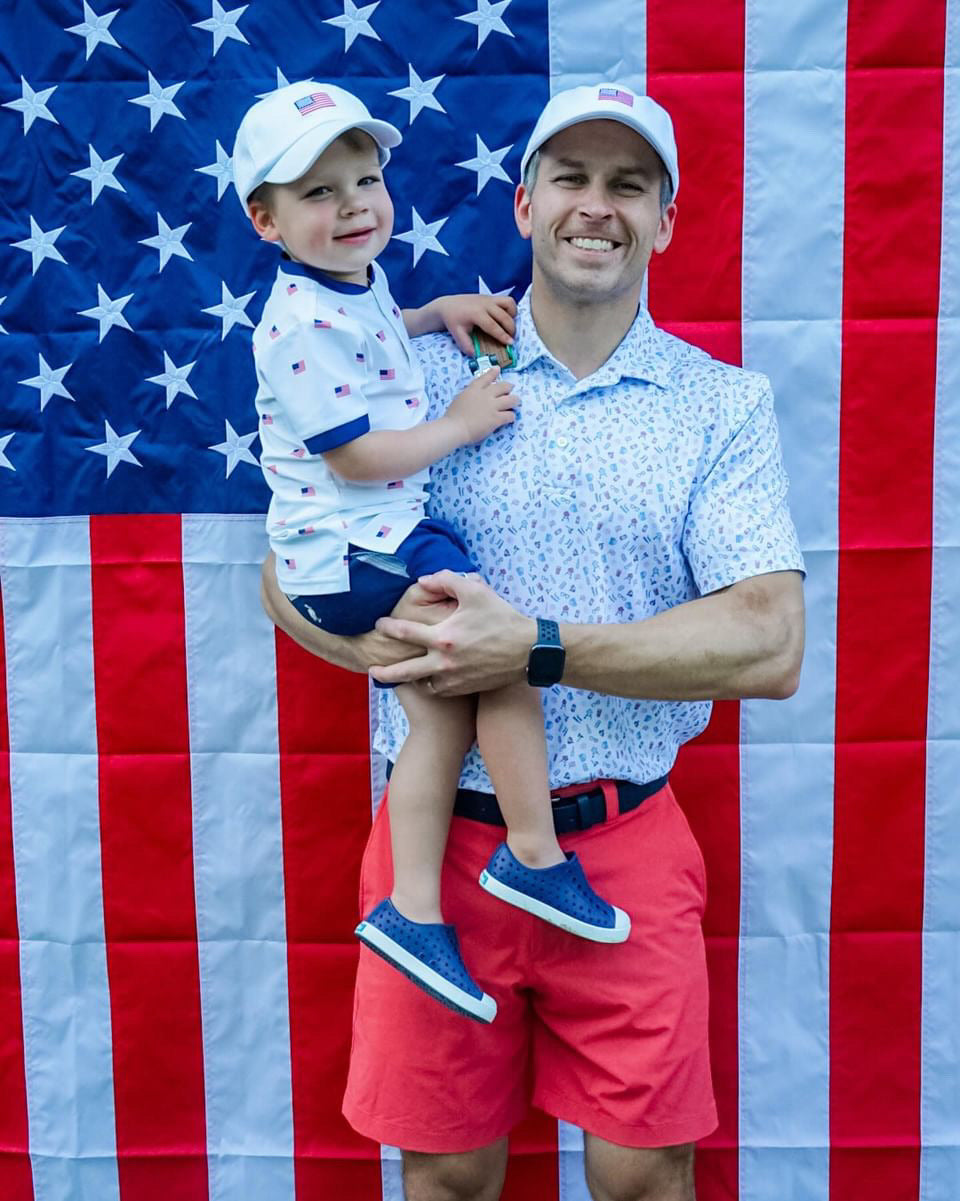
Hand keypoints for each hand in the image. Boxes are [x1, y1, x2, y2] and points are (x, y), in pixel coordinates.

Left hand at [370, 571, 535, 694]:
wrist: (528, 651)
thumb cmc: (502, 618)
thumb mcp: (476, 591)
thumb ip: (446, 580)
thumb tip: (423, 581)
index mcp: (443, 638)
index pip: (405, 633)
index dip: (388, 627)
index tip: (379, 625)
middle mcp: (444, 663)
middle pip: (404, 672)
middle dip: (384, 673)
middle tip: (372, 671)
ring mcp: (454, 679)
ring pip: (423, 684)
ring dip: (411, 680)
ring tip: (403, 676)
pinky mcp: (465, 689)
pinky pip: (440, 691)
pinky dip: (431, 685)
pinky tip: (429, 680)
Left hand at [431, 294, 516, 355]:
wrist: (448, 305)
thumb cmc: (453, 320)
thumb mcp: (457, 334)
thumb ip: (466, 345)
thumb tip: (475, 355)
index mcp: (476, 313)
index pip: (493, 326)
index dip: (503, 336)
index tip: (510, 343)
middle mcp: (485, 304)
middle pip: (504, 316)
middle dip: (511, 329)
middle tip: (511, 339)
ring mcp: (489, 298)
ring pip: (509, 304)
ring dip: (513, 316)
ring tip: (509, 327)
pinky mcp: (491, 296)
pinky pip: (507, 300)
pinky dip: (511, 309)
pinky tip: (506, 318)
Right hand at [445, 366, 517, 443]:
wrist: (455, 428)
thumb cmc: (453, 415)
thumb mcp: (460, 398)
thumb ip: (469, 394)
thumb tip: (474, 394)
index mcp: (474, 389)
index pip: (485, 377)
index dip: (493, 372)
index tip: (497, 368)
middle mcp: (485, 395)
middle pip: (503, 386)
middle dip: (509, 387)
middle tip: (511, 389)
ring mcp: (492, 406)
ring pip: (511, 400)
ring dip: (515, 400)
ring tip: (516, 403)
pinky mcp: (496, 418)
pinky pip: (509, 415)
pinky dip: (511, 416)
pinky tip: (511, 418)